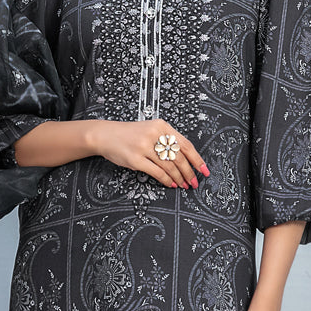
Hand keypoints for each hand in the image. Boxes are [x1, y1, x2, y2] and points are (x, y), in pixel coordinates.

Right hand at [90, 119, 207, 188]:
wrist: (106, 135)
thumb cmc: (129, 134)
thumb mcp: (150, 130)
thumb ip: (166, 140)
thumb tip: (185, 160)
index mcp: (161, 126)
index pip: (185, 144)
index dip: (197, 159)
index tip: (204, 170)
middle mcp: (154, 134)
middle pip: (179, 157)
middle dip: (189, 173)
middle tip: (194, 182)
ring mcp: (144, 147)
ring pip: (169, 166)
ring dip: (178, 178)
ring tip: (183, 185)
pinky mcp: (135, 159)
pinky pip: (157, 172)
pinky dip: (166, 180)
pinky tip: (170, 183)